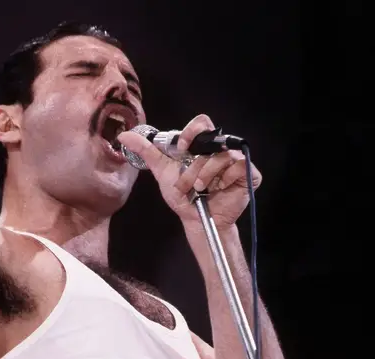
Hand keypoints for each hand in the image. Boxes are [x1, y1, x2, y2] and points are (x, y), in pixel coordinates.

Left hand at [117, 114, 261, 229]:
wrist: (195, 219)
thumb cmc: (182, 195)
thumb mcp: (162, 171)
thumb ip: (146, 151)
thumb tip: (124, 135)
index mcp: (200, 145)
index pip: (201, 123)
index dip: (192, 132)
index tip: (181, 148)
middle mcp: (219, 149)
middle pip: (211, 142)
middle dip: (194, 166)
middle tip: (188, 183)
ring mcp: (236, 161)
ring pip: (223, 156)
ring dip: (206, 176)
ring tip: (200, 190)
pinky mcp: (249, 174)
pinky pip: (240, 166)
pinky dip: (225, 179)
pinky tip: (219, 189)